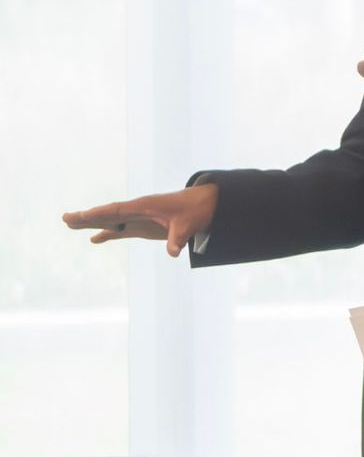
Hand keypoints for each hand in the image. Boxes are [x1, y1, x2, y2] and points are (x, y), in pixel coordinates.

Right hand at [63, 184, 218, 257]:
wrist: (205, 205)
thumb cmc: (195, 211)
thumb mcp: (187, 225)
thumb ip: (178, 238)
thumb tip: (173, 252)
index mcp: (145, 206)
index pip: (118, 210)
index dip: (100, 213)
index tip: (83, 215)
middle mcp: (138, 210)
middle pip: (108, 214)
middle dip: (87, 216)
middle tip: (65, 218)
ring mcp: (139, 217)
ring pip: (111, 220)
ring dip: (92, 223)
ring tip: (70, 224)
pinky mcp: (143, 225)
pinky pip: (121, 229)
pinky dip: (107, 233)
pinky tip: (94, 239)